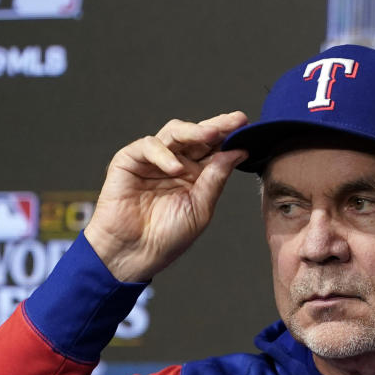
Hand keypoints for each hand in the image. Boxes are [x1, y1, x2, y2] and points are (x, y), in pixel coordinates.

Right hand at [84, 111, 248, 281]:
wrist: (134, 253)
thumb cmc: (167, 237)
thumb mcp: (200, 208)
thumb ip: (216, 178)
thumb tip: (238, 152)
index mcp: (195, 174)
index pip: (214, 148)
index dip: (228, 136)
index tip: (245, 125)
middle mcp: (176, 163)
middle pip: (197, 135)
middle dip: (216, 126)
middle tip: (234, 120)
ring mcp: (153, 160)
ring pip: (174, 132)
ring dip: (193, 131)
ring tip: (211, 135)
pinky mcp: (129, 161)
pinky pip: (148, 146)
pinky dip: (163, 154)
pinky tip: (175, 168)